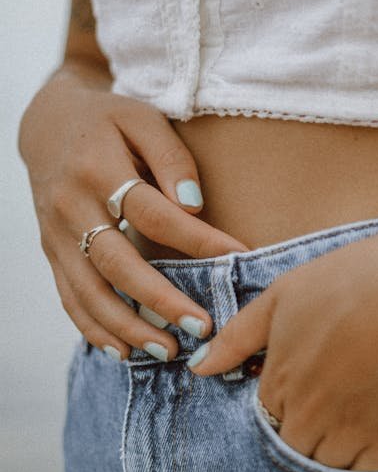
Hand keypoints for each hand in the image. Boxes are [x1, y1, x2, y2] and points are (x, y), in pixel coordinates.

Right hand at [19, 62, 247, 360]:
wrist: (47, 125)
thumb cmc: (110, 122)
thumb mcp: (143, 119)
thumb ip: (172, 157)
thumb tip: (194, 205)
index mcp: (97, 167)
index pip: (152, 212)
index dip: (196, 238)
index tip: (238, 257)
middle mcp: (71, 205)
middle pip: (117, 262)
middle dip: (159, 299)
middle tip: (200, 327)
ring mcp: (56, 234)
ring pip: (89, 291)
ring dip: (128, 327)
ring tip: (168, 352)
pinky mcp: (52, 253)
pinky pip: (70, 298)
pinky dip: (94, 329)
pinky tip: (124, 352)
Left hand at [186, 217, 377, 470]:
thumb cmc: (354, 281)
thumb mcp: (285, 295)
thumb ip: (239, 335)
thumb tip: (198, 368)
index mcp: (279, 379)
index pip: (269, 415)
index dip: (289, 401)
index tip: (314, 382)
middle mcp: (307, 414)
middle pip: (294, 446)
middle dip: (309, 430)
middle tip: (339, 400)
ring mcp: (348, 432)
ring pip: (326, 465)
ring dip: (336, 448)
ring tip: (361, 414)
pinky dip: (368, 461)